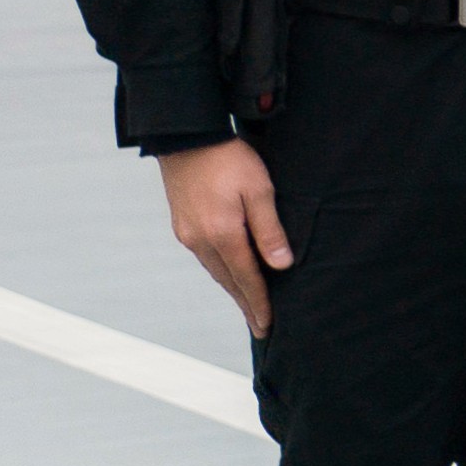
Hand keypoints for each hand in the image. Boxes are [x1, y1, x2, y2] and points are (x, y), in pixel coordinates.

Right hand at [155, 136, 288, 339]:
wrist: (187, 138)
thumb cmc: (230, 159)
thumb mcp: (260, 190)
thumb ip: (270, 230)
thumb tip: (282, 266)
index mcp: (222, 235)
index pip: (246, 279)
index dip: (259, 303)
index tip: (268, 326)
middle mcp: (200, 240)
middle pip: (229, 281)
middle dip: (246, 305)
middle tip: (261, 328)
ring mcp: (188, 234)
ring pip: (215, 271)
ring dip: (233, 290)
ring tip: (249, 307)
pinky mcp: (183, 225)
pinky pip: (206, 258)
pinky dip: (221, 272)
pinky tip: (230, 275)